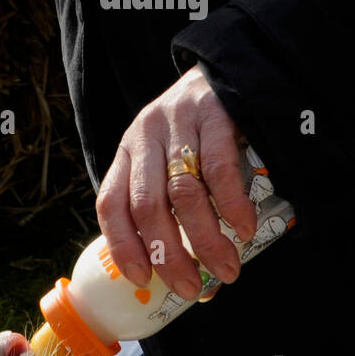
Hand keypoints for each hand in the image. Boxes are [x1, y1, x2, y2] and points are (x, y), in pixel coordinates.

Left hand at [96, 65, 257, 299]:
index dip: (123, 246)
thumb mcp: (166, 162)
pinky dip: (232, 205)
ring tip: (225, 268)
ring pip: (184, 193)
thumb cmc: (196, 134)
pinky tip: (243, 229)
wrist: (228, 68)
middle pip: (148, 207)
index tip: (142, 278)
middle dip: (168, 255)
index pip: (111, 205)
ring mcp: (179, 122)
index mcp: (126, 154)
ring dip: (205, 239)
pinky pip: (220, 168)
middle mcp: (145, 136)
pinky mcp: (216, 112)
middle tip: (190, 287)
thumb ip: (167, 207)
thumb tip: (187, 278)